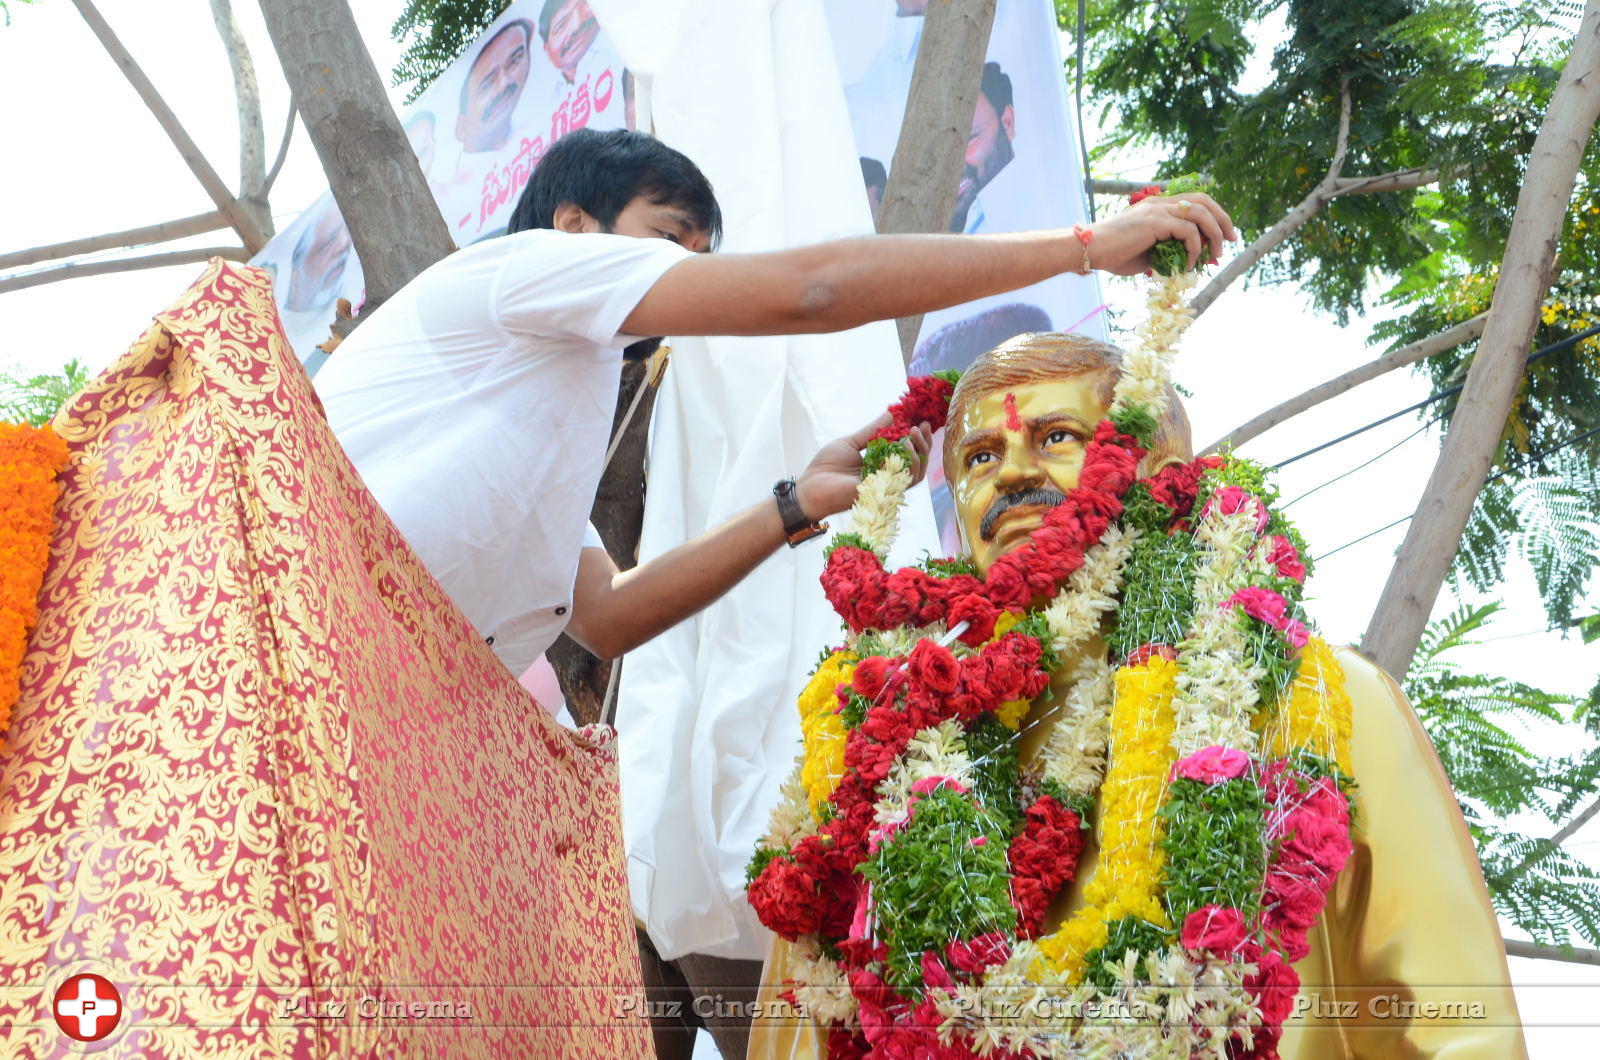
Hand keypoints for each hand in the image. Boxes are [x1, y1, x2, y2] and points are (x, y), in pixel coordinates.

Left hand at [795, 413, 934, 518]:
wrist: (811, 487)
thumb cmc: (826, 467)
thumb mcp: (850, 442)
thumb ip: (872, 431)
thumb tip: (891, 414)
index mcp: (879, 463)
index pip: (906, 451)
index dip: (917, 437)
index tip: (922, 421)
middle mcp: (887, 475)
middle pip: (917, 462)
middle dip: (924, 443)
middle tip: (922, 426)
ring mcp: (887, 485)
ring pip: (916, 472)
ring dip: (919, 452)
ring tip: (912, 434)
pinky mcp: (885, 492)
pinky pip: (906, 480)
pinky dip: (911, 463)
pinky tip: (906, 446)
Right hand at [1084, 192, 1237, 275]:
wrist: (1089, 250)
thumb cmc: (1111, 255)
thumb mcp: (1146, 253)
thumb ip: (1166, 252)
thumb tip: (1186, 262)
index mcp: (1157, 206)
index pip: (1195, 201)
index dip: (1214, 215)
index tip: (1224, 235)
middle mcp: (1159, 203)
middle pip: (1204, 201)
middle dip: (1222, 220)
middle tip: (1232, 239)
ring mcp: (1158, 210)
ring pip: (1200, 214)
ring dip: (1214, 235)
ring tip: (1215, 255)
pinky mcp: (1155, 222)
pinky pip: (1188, 232)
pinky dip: (1194, 249)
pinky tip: (1189, 263)